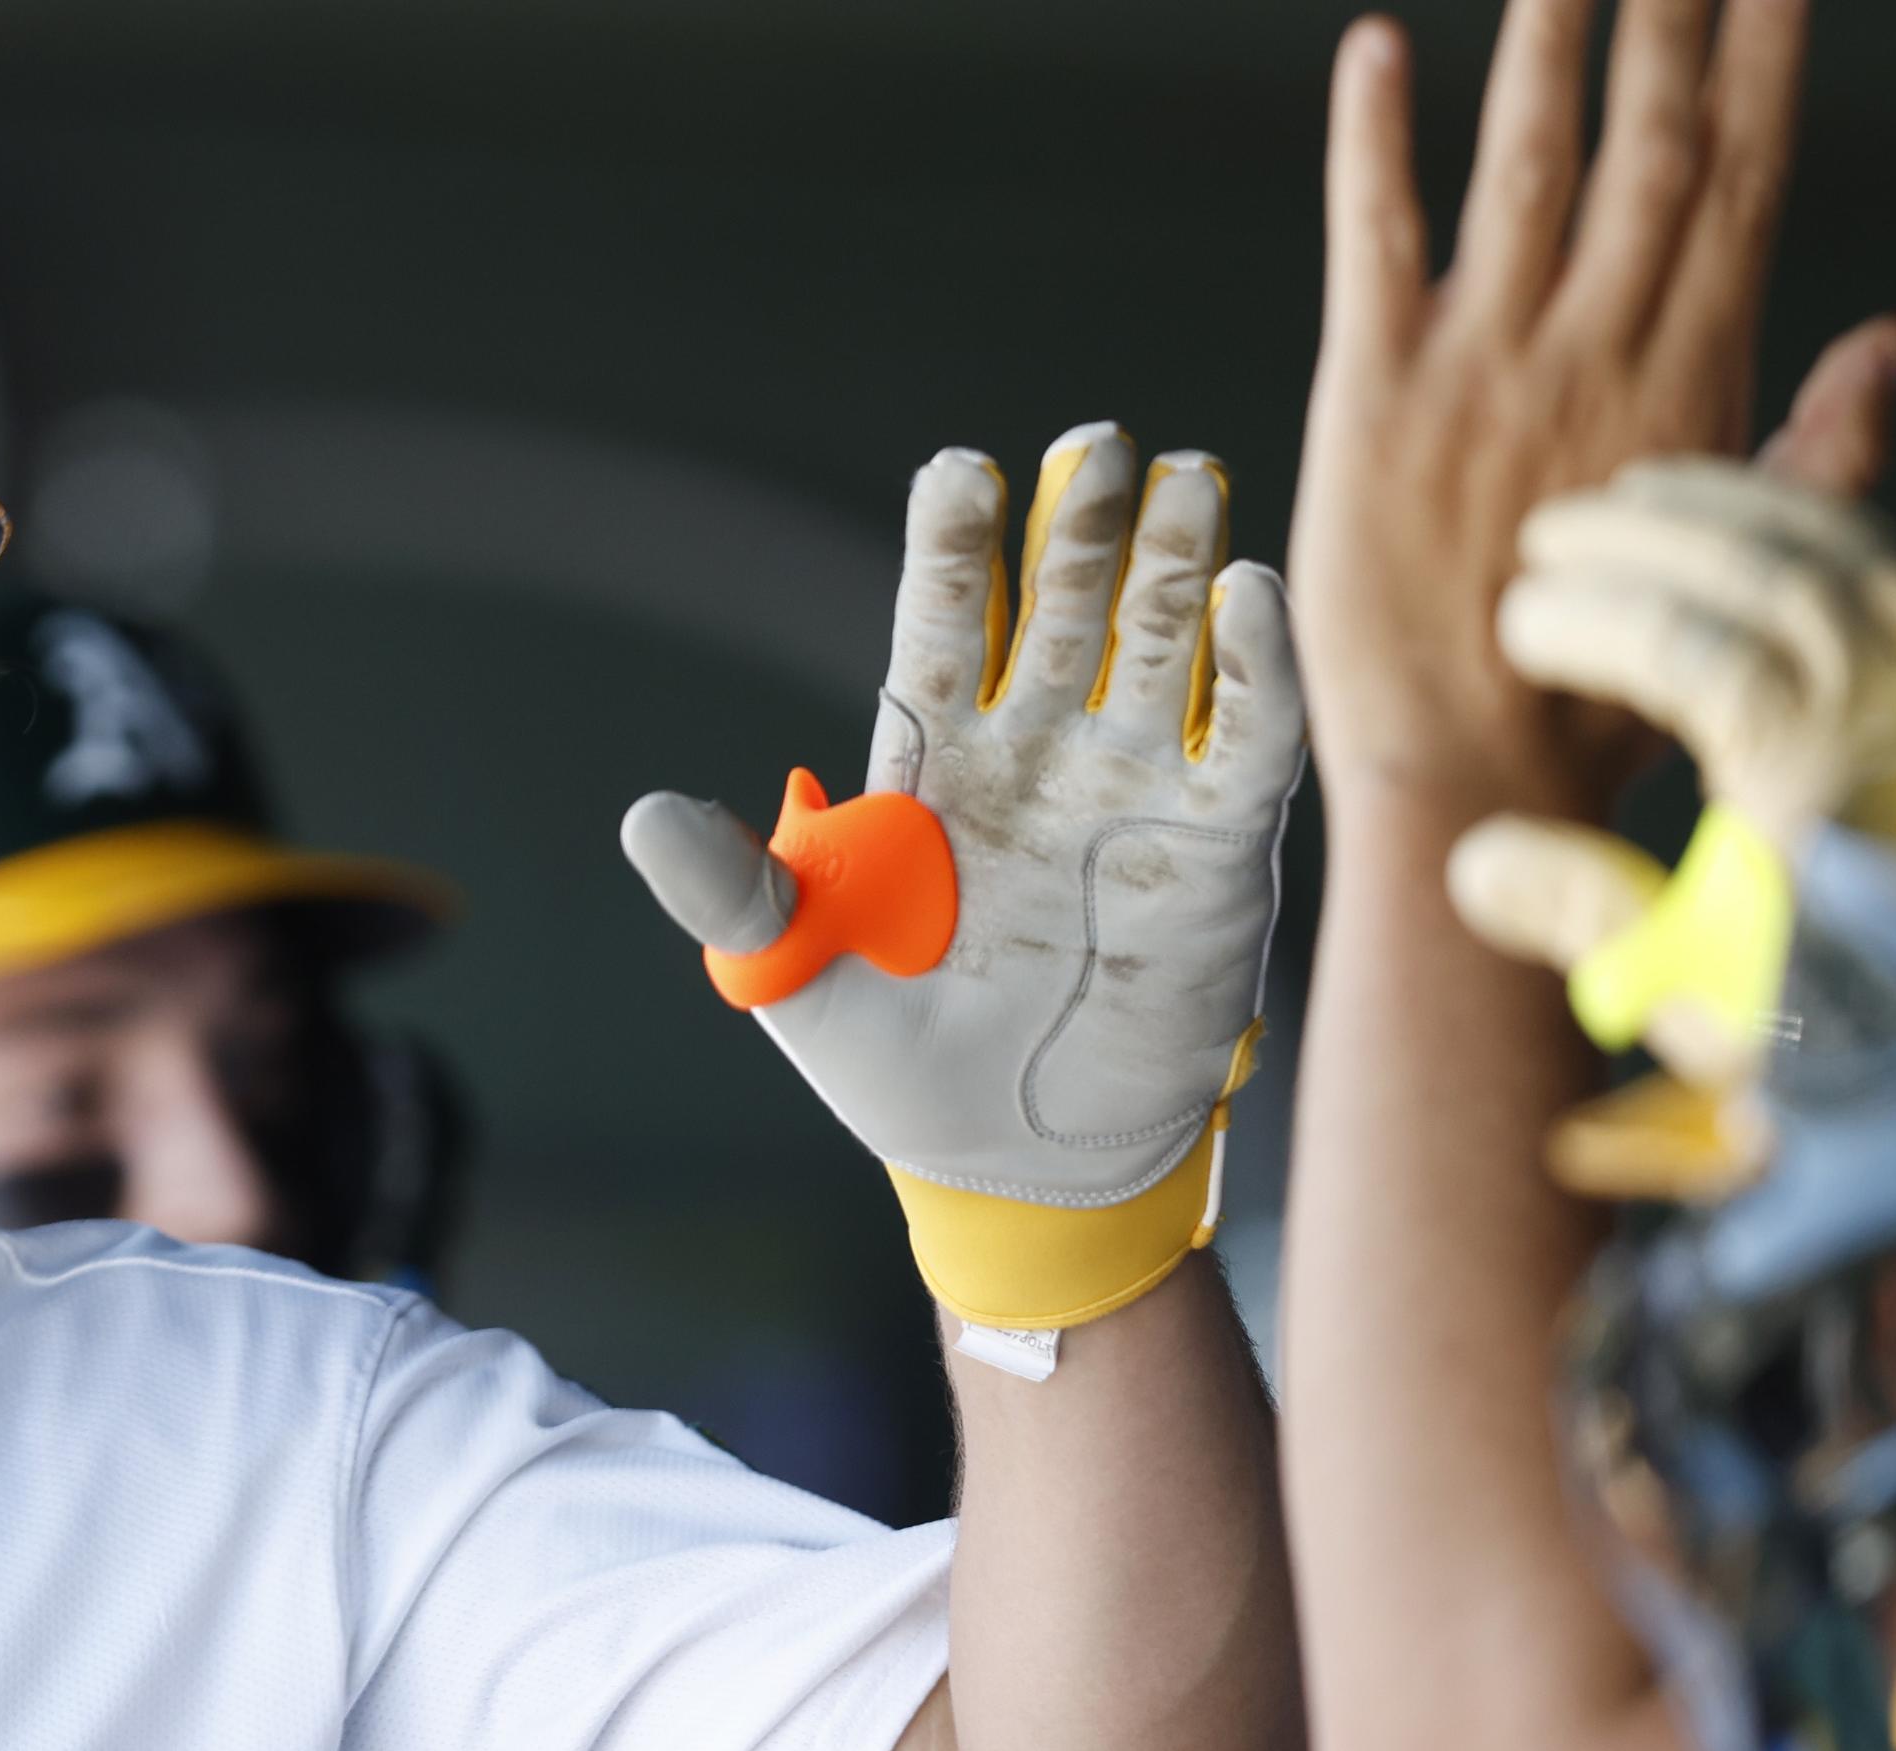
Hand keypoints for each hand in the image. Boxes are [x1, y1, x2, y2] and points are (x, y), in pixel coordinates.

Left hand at [621, 424, 1302, 1329]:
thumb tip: (642, 818)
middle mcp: (1041, 751)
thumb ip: (736, 897)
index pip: (942, 625)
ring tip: (1184, 475)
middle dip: (1082, 526)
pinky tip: (1247, 593)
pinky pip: (1242, 737)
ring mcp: (1133, 786)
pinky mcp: (1213, 845)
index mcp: (934, 763)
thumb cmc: (900, 1065)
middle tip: (1098, 445)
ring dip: (1174, 560)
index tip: (963, 470)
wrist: (1017, 1159)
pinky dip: (1252, 666)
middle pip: (1064, 607)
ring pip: (1161, 643)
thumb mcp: (797, 980)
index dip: (956, 548)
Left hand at [1296, 0, 1895, 829]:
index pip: (1742, 185)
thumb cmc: (1608, 692)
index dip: (1760, 70)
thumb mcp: (1744, 565)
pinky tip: (1373, 51)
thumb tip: (1895, 341)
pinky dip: (1374, 141)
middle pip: (1651, 148)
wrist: (1476, 778)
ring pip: (1528, 166)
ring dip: (1547, 46)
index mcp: (1688, 381)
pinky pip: (1374, 240)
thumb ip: (1819, 441)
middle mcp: (1595, 352)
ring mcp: (1483, 366)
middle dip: (1672, 23)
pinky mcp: (1372, 396)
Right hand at [1448, 458, 1895, 1112]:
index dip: (1599, 626)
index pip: (1707, 661)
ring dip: (1719, 505)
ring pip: (1832, 542)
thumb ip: (1589, 916)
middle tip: (1548, 537)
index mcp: (1821, 797)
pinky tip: (1723, 510)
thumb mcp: (1696, 996)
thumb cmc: (1829, 1004)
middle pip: (1768, 577)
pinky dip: (1799, 509)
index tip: (1520, 627)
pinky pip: (1880, 549)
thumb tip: (1477, 859)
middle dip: (1645, 541)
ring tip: (1625, 500)